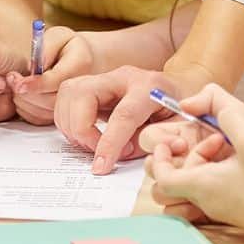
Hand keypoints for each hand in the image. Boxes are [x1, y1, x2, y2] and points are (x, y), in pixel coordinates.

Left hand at [7, 26, 101, 125]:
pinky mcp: (62, 114)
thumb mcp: (59, 35)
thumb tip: (35, 65)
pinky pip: (40, 119)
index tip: (17, 81)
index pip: (57, 80)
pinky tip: (23, 96)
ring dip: (23, 102)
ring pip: (42, 113)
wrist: (82, 61)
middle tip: (11, 79)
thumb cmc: (67, 46)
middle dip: (25, 94)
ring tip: (16, 85)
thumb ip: (47, 47)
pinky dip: (26, 110)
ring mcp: (72, 104)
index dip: (35, 84)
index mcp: (80, 64)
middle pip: (49, 101)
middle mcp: (80, 88)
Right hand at [54, 65, 179, 174]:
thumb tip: (133, 154)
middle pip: (83, 95)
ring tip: (94, 145)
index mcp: (149, 86)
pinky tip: (87, 135)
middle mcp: (121, 76)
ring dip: (73, 127)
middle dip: (82, 130)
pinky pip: (65, 100)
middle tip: (98, 154)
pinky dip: (69, 122)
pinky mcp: (90, 84)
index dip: (110, 143)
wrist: (175, 89)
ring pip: (69, 95)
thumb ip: (159, 140)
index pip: (123, 114)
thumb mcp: (179, 127)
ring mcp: (103, 77)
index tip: (101, 166)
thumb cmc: (177, 109)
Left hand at [145, 86, 243, 243]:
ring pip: (191, 189)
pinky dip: (217, 175)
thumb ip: (222, 107)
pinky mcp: (235, 212)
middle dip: (186, 157)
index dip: (159, 158)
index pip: (161, 178)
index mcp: (201, 186)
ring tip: (227, 152)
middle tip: (212, 141)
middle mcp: (206, 201)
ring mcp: (220, 210)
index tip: (174, 142)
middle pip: (173, 183)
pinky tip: (240, 163)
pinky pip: (211, 195)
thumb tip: (190, 102)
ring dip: (201, 166)